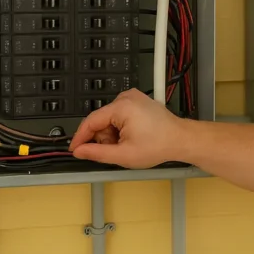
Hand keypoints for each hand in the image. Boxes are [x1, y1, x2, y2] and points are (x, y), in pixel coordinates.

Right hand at [69, 88, 185, 167]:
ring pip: (108, 120)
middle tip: (114, 151)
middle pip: (100, 121)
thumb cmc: (159, 144)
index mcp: (122, 107)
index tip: (74, 149)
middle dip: (102, 139)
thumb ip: (97, 153)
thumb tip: (80, 151)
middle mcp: (126, 98)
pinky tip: (131, 138)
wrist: (179, 139)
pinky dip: (119, 129)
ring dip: (112, 135)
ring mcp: (132, 98)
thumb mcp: (123, 155)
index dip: (80, 137)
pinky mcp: (136, 102)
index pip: (91, 121)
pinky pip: (118, 116)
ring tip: (127, 145)